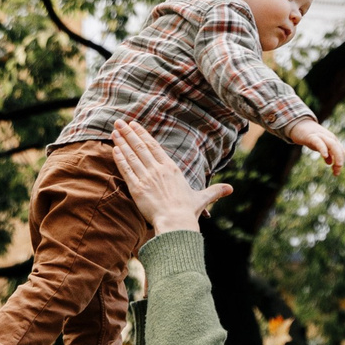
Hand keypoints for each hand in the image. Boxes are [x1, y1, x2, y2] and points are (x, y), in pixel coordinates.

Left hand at [111, 121, 231, 233]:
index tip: (135, 125)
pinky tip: (114, 149)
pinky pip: (126, 170)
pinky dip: (119, 159)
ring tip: (114, 131)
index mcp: (172, 169)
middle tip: (119, 122)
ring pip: (131, 155)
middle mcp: (158, 169)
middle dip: (129, 133)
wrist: (176, 222)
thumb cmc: (188, 211)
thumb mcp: (202, 198)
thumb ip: (215, 191)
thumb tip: (231, 189)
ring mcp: (146, 178)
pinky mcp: (137, 188)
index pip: (154, 147)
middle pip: (140, 147)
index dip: (143, 135)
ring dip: (122, 142)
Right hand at [288, 118, 344, 173]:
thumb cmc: (310, 136)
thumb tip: (330, 163)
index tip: (336, 172)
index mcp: (332, 140)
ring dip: (337, 156)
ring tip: (336, 167)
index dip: (340, 162)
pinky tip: (325, 156)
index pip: (341, 151)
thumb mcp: (320, 146)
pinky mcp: (311, 136)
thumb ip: (326, 153)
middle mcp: (329, 138)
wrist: (299, 124)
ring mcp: (321, 136)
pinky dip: (323, 149)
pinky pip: (319, 142)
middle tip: (336, 172)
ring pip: (333, 145)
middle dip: (340, 161)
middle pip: (339, 149)